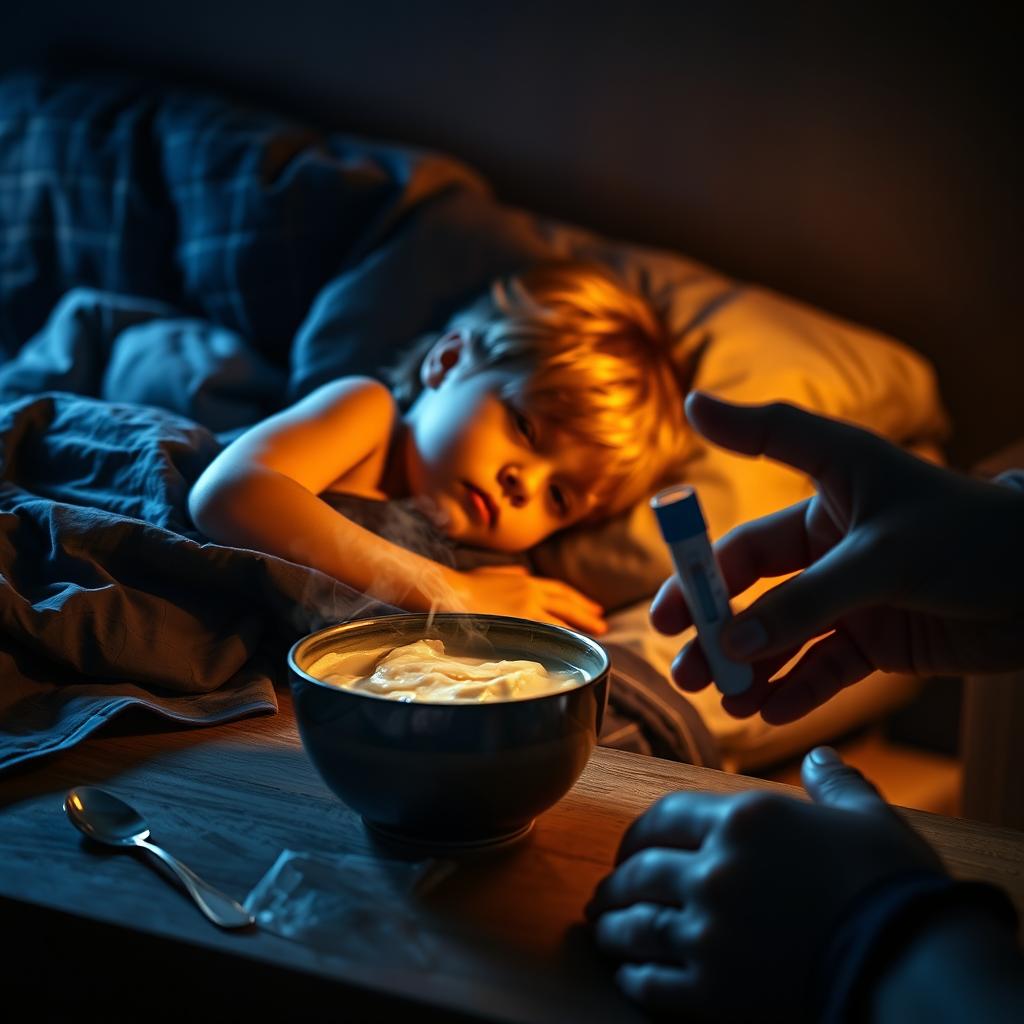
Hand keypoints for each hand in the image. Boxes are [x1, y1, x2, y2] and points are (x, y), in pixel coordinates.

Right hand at [455, 565, 606, 634]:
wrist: (450, 591)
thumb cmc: (464, 585)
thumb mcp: (490, 573)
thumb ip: (508, 574)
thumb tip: (522, 573)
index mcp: (524, 580)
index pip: (558, 590)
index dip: (576, 598)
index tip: (591, 606)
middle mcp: (532, 591)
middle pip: (567, 602)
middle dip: (586, 612)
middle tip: (601, 622)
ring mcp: (528, 607)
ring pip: (564, 617)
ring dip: (583, 625)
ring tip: (599, 632)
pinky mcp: (522, 621)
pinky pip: (551, 630)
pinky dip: (566, 636)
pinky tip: (576, 643)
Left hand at [587, 747, 942, 1021]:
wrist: (912, 962)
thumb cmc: (892, 884)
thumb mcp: (865, 817)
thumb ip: (833, 784)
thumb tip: (821, 758)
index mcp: (742, 820)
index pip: (664, 817)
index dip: (640, 834)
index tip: (632, 847)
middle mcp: (713, 871)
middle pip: (640, 871)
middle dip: (618, 882)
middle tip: (607, 892)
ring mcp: (708, 932)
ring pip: (636, 924)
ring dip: (613, 927)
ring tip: (603, 930)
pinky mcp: (713, 991)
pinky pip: (652, 980)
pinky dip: (633, 975)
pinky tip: (627, 974)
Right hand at [651, 392, 1023, 723]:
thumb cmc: (975, 539)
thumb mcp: (881, 560)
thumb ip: (805, 601)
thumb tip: (732, 642)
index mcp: (833, 490)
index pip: (761, 478)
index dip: (712, 494)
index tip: (669, 497)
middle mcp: (833, 539)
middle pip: (753, 579)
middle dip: (714, 617)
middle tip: (676, 651)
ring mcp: (852, 592)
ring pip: (783, 631)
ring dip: (750, 665)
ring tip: (719, 697)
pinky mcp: (876, 638)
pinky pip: (824, 667)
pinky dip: (798, 690)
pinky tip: (771, 712)